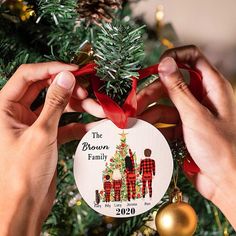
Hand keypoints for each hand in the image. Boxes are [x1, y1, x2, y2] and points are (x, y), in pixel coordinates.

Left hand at [0, 62, 103, 234]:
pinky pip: (66, 124)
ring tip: (97, 110)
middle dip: (69, 89)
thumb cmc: (23, 172)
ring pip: (59, 107)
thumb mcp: (41, 133)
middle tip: (86, 91)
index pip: (28, 76)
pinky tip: (94, 125)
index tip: (73, 70)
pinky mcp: (48, 136)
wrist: (26, 204)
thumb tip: (65, 77)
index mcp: (6, 108)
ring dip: (79, 107)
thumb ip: (55, 103)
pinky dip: (80, 124)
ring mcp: (36, 125)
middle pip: (46, 90)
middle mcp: (19, 114)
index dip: (51, 69)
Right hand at [138, 45, 235, 228]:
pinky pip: (165, 122)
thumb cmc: (221, 148)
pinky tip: (145, 132)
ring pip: (165, 105)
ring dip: (149, 112)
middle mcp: (202, 97)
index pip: (193, 57)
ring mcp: (192, 114)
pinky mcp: (184, 128)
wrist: (227, 182)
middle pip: (172, 84)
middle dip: (152, 92)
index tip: (156, 67)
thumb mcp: (195, 115)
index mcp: (212, 87)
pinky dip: (155, 126)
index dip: (174, 57)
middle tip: (135, 103)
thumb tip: (165, 63)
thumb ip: (178, 89)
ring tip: (135, 121)